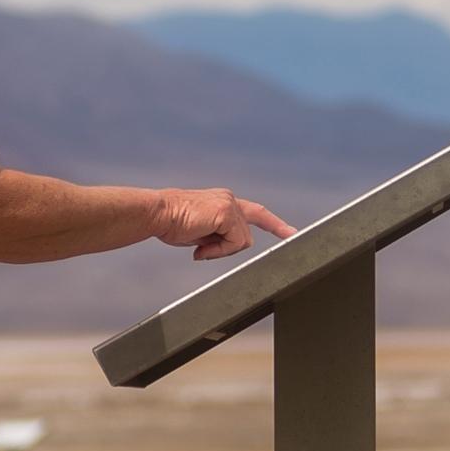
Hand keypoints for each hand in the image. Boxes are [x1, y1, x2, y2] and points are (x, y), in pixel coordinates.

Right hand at [155, 190, 294, 262]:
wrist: (157, 214)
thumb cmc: (171, 223)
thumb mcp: (201, 232)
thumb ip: (219, 235)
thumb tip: (224, 247)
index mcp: (224, 202)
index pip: (256, 213)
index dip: (275, 225)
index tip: (292, 234)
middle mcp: (229, 199)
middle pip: (245, 237)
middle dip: (227, 249)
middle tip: (202, 249)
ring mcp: (229, 205)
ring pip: (241, 242)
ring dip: (220, 250)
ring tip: (198, 245)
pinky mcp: (227, 213)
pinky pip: (234, 243)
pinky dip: (218, 251)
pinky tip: (200, 247)